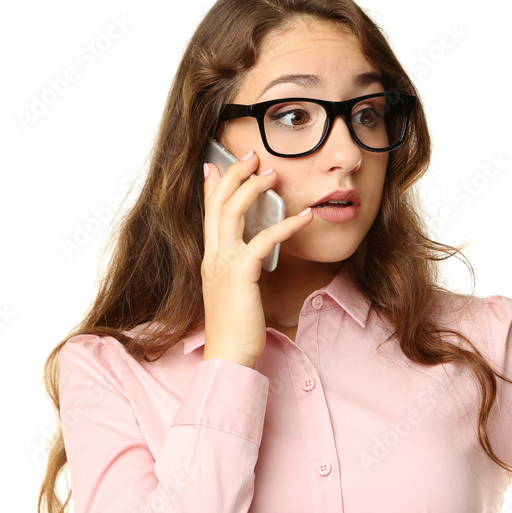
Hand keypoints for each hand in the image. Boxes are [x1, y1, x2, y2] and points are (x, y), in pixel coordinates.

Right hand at [200, 151, 313, 366]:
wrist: (228, 355)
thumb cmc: (236, 328)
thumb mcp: (233, 291)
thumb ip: (237, 268)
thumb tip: (249, 255)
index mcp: (209, 259)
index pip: (207, 213)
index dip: (212, 186)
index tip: (215, 164)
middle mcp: (212, 256)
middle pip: (217, 203)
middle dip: (234, 174)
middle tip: (253, 157)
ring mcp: (223, 264)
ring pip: (232, 212)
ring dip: (253, 189)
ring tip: (273, 174)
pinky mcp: (240, 274)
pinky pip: (263, 240)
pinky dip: (286, 225)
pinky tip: (304, 218)